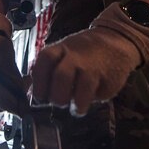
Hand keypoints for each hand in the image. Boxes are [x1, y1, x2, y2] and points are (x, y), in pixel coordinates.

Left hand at [30, 2, 148, 113]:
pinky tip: (92, 100)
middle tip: (59, 103)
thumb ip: (48, 73)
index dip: (39, 81)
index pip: (44, 60)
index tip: (39, 97)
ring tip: (76, 109)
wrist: (116, 40)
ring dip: (76, 104)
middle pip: (61, 76)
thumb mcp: (64, 55)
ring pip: (81, 87)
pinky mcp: (108, 77)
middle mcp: (76, 56)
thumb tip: (32, 96)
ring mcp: (93, 66)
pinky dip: (94, 101)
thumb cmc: (83, 52)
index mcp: (61, 49)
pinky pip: (99, 93)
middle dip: (57, 96)